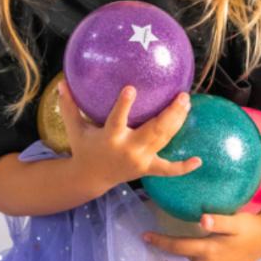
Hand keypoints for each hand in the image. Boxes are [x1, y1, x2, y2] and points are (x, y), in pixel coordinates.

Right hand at [57, 80, 201, 190]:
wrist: (91, 178)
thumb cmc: (84, 148)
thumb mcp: (75, 129)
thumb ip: (69, 106)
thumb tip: (62, 82)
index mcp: (110, 138)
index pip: (117, 120)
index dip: (124, 105)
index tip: (131, 89)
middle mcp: (128, 149)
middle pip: (153, 131)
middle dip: (168, 114)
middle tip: (182, 96)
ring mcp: (140, 160)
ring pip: (164, 141)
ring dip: (177, 123)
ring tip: (186, 104)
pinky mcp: (148, 169)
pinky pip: (168, 170)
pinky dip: (183, 168)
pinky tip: (198, 160)